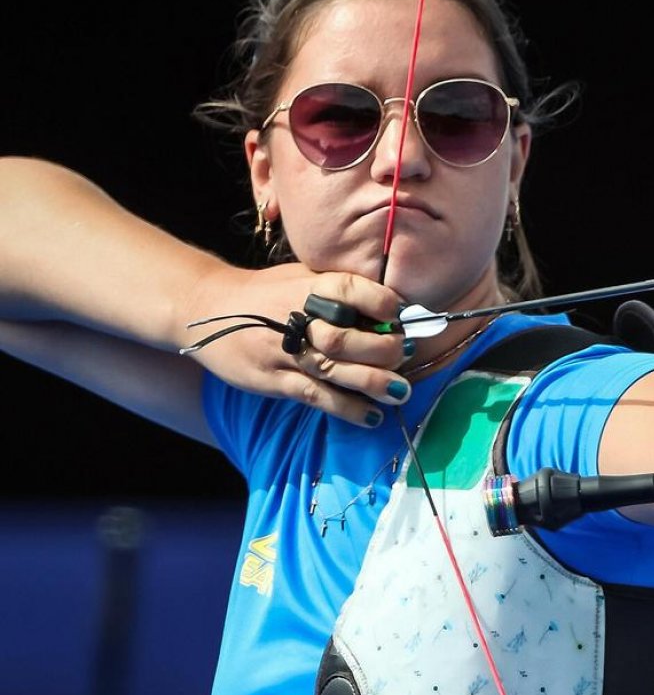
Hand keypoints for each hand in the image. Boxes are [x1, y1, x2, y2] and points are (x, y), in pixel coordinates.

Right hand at [181, 263, 410, 426]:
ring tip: (400, 391)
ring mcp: (283, 351)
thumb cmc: (266, 293)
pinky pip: (316, 396)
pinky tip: (371, 416)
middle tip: (406, 354)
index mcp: (308, 286)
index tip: (402, 315)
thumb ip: (339, 290)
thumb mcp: (301, 277)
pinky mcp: (273, 379)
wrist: (206, 309)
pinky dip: (347, 408)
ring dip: (374, 383)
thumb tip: (393, 309)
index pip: (351, 289)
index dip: (383, 303)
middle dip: (386, 349)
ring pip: (336, 370)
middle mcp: (296, 317)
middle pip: (348, 337)